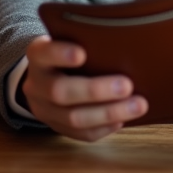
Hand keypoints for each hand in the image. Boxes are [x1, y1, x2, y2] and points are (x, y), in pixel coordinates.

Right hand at [21, 35, 147, 141]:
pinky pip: (80, 134)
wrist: (49, 75)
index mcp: (37, 56)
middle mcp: (36, 84)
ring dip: (108, 113)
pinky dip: (104, 128)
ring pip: (72, 118)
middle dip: (96, 90)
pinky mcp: (56, 127)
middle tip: (127, 85)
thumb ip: (88, 39)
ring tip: (137, 105)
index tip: (82, 54)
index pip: (42, 53)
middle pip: (59, 91)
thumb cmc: (70, 50)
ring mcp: (43, 109)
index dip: (60, 54)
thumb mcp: (70, 38)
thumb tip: (128, 43)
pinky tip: (123, 119)